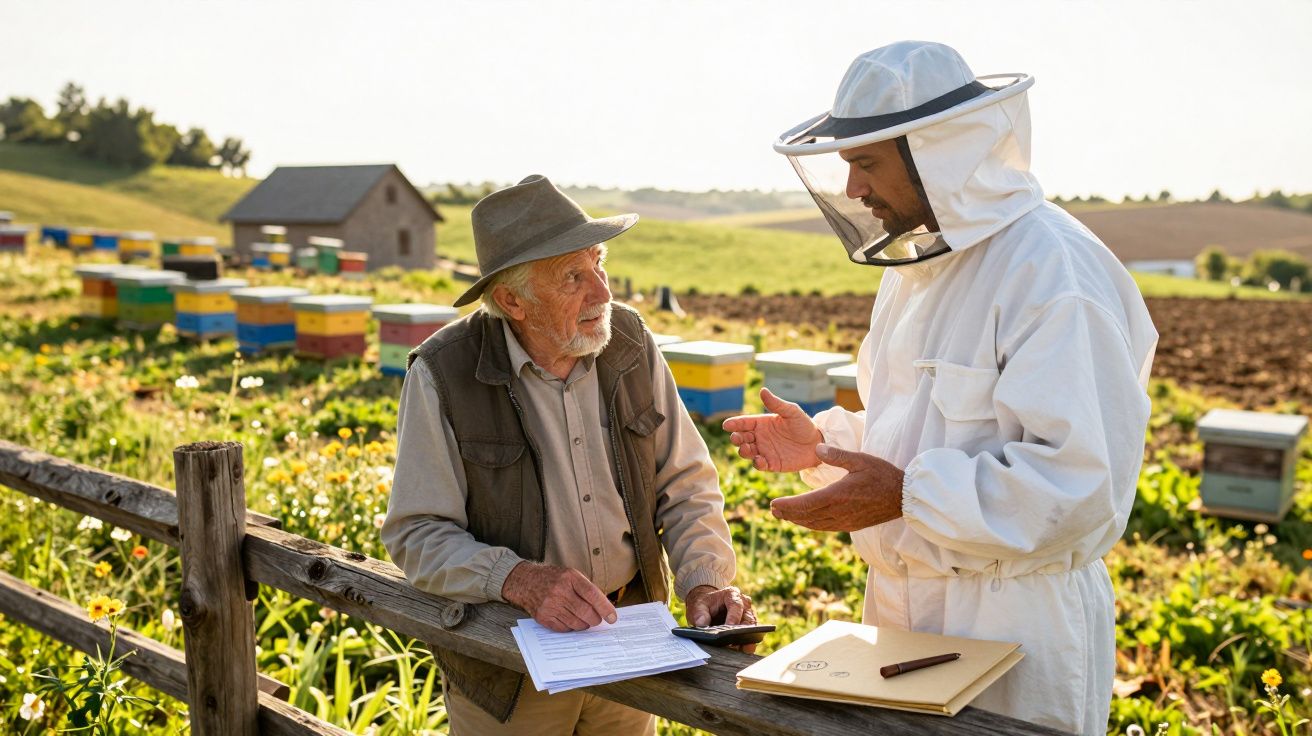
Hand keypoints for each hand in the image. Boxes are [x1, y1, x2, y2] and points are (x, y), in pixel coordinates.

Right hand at [501, 562, 616, 632]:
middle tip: (597, 620)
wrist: (526, 582)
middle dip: (595, 619)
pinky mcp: (543, 617)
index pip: (592, 594)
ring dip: (584, 625)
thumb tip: (604, 609)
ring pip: (576, 623)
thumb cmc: (553, 579)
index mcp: (570, 577)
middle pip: (586, 612)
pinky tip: (569, 620)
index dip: (605, 608)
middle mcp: (560, 591)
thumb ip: (587, 590)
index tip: (613, 618)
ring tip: (583, 620)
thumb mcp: (571, 575)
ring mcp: (550, 605)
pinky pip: (564, 629)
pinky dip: (571, 628)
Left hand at [685, 585, 757, 653]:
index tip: (729, 628)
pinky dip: (746, 644)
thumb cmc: (704, 604)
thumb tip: (702, 624)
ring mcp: (747, 615)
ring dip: (748, 640)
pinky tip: (741, 652)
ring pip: (752, 628)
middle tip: (737, 644)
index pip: (736, 605)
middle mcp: (744, 604)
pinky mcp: (747, 627)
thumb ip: (699, 614)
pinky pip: (750, 636)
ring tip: (741, 651)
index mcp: (732, 595)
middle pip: (748, 618)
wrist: (707, 605)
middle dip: (744, 632)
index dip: (734, 617)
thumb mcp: (698, 605)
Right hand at [722, 388, 824, 471]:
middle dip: (736, 438)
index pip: (744, 423)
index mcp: (762, 423)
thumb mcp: (791, 412)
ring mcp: (764, 451)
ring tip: (746, 449)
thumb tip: (762, 390)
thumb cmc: (804, 425)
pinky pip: (760, 465)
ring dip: (744, 451)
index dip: (734, 423)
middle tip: (736, 438)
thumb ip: (776, 404)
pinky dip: (757, 463)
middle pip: (741, 438)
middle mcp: (760, 437)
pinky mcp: (771, 464)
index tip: (726, 425)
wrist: (818, 444)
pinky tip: (759, 460)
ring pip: (747, 452)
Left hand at [769, 444, 903, 531]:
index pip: (806, 504)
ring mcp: (845, 521)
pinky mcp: (852, 526)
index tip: (773, 504)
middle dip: (788, 514)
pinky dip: (812, 524)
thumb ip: (837, 455)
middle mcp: (839, 512)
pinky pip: (826, 527)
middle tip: (772, 511)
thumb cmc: (883, 475)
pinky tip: (807, 521)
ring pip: (815, 524)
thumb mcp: (861, 460)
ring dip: (798, 521)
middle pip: (807, 516)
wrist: (904, 497)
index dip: (788, 506)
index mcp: (838, 495)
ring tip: (784, 516)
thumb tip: (816, 448)